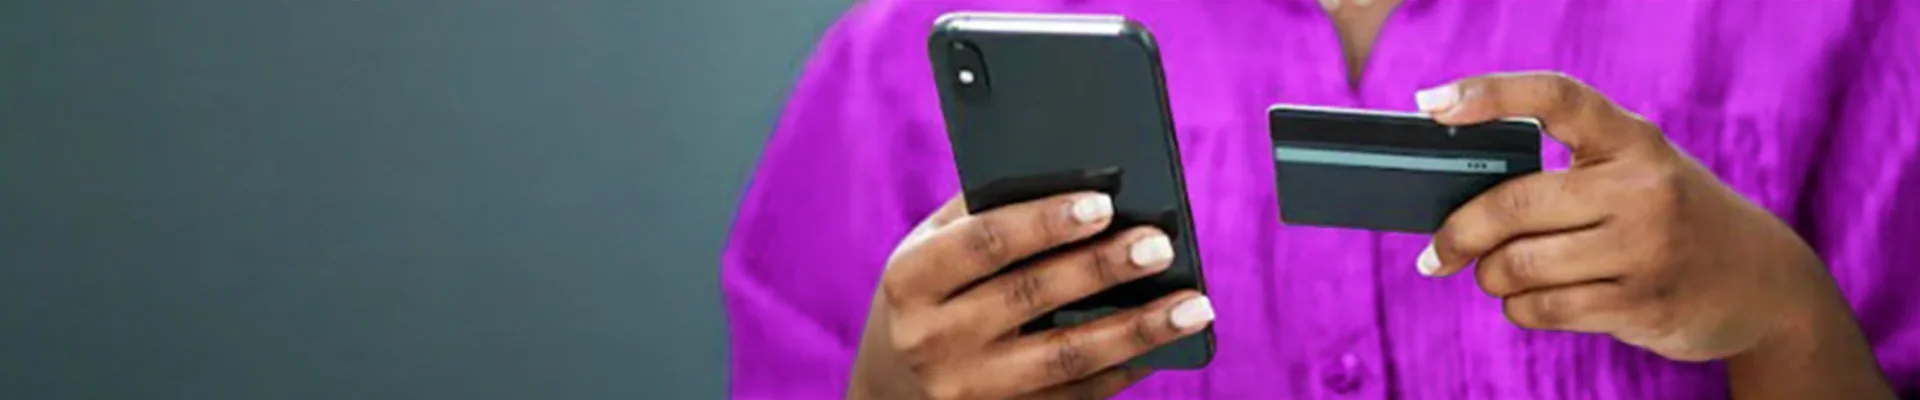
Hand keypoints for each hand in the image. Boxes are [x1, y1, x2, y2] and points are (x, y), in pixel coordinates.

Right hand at [848, 192, 1214, 399]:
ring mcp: (967, 390)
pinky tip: (1163, 345)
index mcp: (910, 281)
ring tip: (1192, 305)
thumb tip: (1075, 175)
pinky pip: (1075, 397)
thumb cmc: (927, 297)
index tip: (1102, 204)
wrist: (890, 390)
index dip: (1044, 221)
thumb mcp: (929, 251)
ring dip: (1137, 330)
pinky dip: (1125, 370)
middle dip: (1102, 268)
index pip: (983, 243)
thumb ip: (982, 212)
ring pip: (1065, 358)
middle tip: (1158, 244)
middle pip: (1031, 297)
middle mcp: (932, 340)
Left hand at [1413, 72, 1850, 361]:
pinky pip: (1542, 308)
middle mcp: (1641, 187)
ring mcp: (1645, 247)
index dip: (1489, 94)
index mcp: (1632, 139)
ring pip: (1517, 265)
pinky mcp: (1642, 304)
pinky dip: (1519, 308)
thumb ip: (1566, 171)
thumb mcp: (1636, 172)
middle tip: (1439, 250)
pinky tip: (1530, 300)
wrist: (1766, 283)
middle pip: (1511, 204)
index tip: (1433, 105)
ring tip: (1498, 274)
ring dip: (1490, 276)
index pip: (1555, 98)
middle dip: (1458, 233)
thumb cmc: (1672, 217)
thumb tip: (1458, 197)